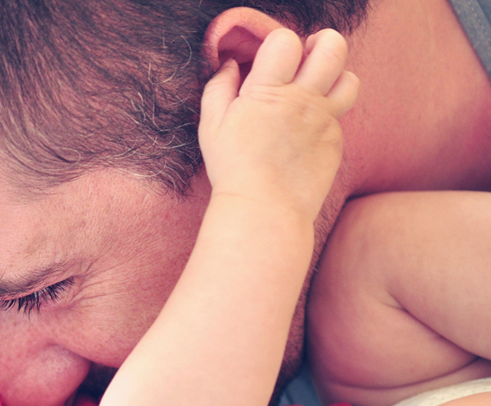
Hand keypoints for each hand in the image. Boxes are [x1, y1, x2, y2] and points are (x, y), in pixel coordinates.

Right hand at [198, 28, 358, 221]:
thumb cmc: (232, 168)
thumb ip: (218, 87)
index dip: (279, 43)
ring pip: (349, 79)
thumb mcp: (211, 126)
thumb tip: (229, 64)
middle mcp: (303, 100)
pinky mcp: (336, 141)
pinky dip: (324, 118)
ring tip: (315, 89)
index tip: (271, 60)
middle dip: (321, 44)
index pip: (287, 40)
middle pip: (333, 47)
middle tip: (307, 57)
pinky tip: (304, 134)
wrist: (264, 209)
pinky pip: (339, 117)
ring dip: (334, 77)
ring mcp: (324, 120)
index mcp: (269, 91)